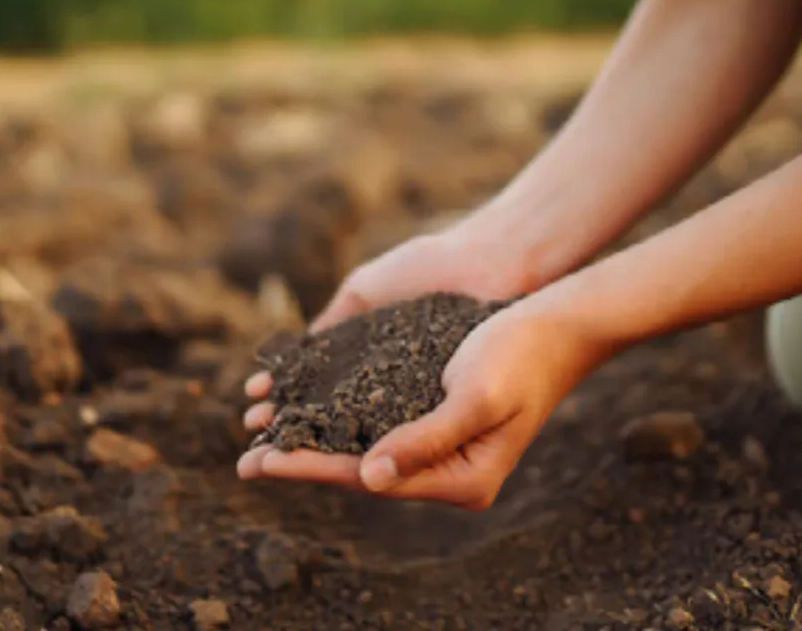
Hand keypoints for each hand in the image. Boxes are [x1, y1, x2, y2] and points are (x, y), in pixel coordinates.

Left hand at [237, 303, 597, 509]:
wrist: (558, 321)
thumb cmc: (522, 354)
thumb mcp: (475, 396)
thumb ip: (425, 439)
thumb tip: (368, 477)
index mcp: (463, 480)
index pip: (369, 479)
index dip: (310, 469)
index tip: (260, 463)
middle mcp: (450, 473)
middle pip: (361, 472)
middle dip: (303, 462)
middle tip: (244, 462)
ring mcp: (444, 448)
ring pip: (364, 451)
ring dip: (314, 442)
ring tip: (263, 439)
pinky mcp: (436, 418)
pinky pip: (378, 426)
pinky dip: (338, 419)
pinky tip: (305, 412)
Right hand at [242, 223, 536, 430]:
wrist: (496, 261)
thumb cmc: (431, 267)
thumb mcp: (369, 290)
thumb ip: (333, 323)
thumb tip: (292, 362)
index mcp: (366, 351)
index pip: (315, 385)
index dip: (284, 398)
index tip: (250, 405)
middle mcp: (389, 381)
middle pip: (331, 415)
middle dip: (291, 429)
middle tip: (251, 444)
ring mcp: (416, 397)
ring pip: (359, 430)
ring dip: (317, 444)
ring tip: (277, 452)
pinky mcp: (444, 408)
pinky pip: (397, 431)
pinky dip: (364, 441)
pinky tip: (334, 449)